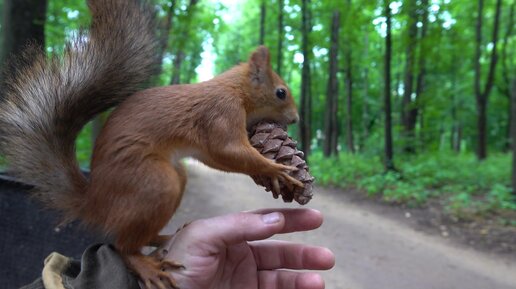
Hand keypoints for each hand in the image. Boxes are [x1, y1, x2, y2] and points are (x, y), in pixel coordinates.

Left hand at [158, 208, 333, 288]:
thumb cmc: (175, 264)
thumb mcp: (203, 236)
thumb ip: (238, 225)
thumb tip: (275, 218)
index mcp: (230, 235)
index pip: (266, 224)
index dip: (291, 221)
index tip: (316, 218)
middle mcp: (240, 256)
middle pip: (279, 253)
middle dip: (304, 254)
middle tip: (327, 257)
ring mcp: (243, 280)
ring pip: (279, 278)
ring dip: (300, 279)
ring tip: (318, 281)